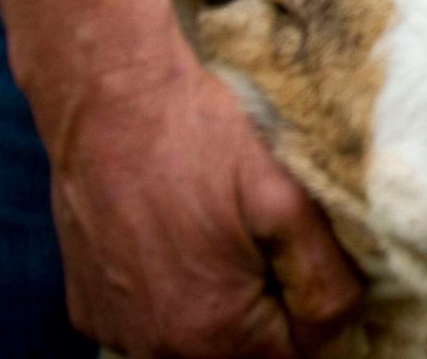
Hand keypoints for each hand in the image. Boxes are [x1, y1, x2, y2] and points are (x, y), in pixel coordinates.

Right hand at [51, 50, 363, 356]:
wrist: (109, 94)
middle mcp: (156, 347)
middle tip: (264, 238)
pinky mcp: (88, 307)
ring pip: (197, 344)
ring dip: (221, 305)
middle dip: (268, 309)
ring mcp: (115, 329)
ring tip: (219, 232)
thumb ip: (326, 280)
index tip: (302, 253)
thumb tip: (338, 327)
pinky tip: (178, 236)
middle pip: (242, 356)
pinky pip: (152, 323)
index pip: (295, 357)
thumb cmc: (201, 137)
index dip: (313, 309)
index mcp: (212, 331)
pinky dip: (175, 295)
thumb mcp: (289, 201)